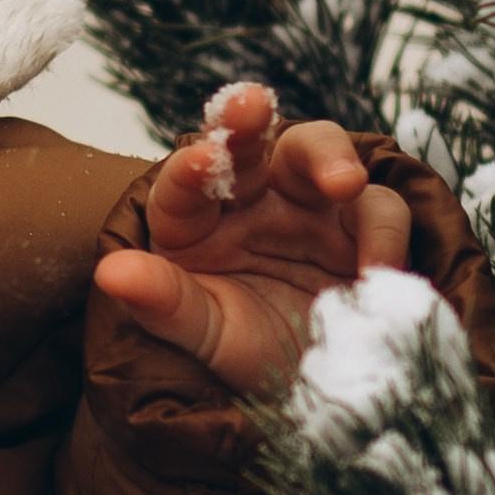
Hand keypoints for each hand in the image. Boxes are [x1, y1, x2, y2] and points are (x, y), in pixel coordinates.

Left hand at [92, 82, 407, 392]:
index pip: (183, 184)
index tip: (203, 161)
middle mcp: (250, 197)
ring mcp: (309, 203)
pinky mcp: (362, 222)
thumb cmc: (245, 350)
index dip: (192, 169)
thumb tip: (111, 273)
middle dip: (248, 120)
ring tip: (344, 186)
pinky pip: (380, 208)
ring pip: (321, 148)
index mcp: (194, 219)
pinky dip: (384, 235)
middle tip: (253, 106)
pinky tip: (376, 273)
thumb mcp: (203, 333)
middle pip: (249, 140)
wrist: (315, 387)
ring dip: (333, 160)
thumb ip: (161, 302)